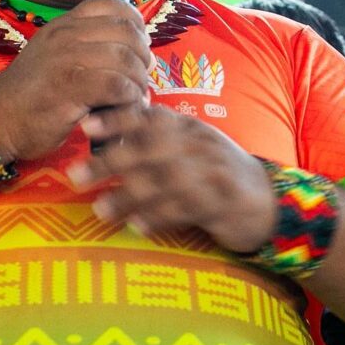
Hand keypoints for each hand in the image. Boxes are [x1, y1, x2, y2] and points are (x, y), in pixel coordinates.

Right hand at [0, 0, 152, 162]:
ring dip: (137, 80)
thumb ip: (89, 45)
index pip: (111, 4)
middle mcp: (65, 35)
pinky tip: (124, 106)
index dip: (135, 22)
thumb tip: (139, 47)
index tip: (140, 45)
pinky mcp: (69, 87)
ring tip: (134, 95)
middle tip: (141, 76)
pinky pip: (116, 85)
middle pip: (125, 32)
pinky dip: (128, 97)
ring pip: (124, 58)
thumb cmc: (35, 92)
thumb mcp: (57, 55)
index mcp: (64, 24)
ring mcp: (66, 59)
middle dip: (142, 55)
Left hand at [72, 106, 277, 251]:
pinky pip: (186, 208)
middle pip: (150, 148)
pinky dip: (159, 217)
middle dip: (111, 160)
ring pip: (164, 180)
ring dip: (129, 195)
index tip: (86, 126)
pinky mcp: (223, 201)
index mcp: (190, 129)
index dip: (118, 120)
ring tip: (101, 209)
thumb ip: (161, 140)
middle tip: (75, 175)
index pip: (151, 117)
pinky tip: (138, 226)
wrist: (268, 200)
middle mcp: (199, 146)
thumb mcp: (194, 147)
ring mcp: (212, 173)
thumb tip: (110, 140)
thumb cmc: (219, 174)